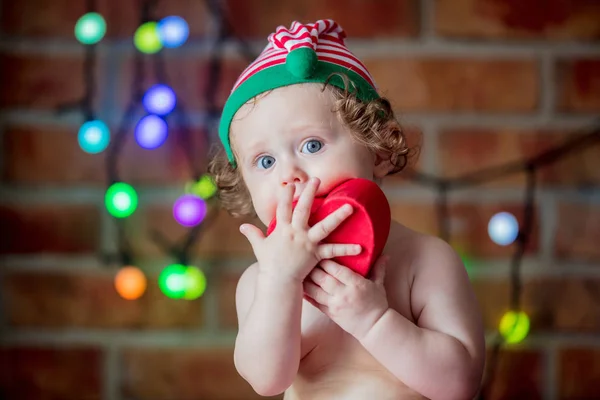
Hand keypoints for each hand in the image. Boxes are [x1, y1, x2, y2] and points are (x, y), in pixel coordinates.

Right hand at [240, 177, 361, 281]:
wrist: (278, 282)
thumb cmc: (269, 264)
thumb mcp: (259, 247)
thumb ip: (253, 234)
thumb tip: (242, 227)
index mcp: (282, 229)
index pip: (283, 208)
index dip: (286, 195)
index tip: (290, 183)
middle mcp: (295, 233)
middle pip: (303, 209)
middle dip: (309, 193)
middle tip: (316, 180)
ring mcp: (307, 242)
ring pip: (325, 226)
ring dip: (338, 216)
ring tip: (350, 207)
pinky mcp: (316, 254)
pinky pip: (333, 250)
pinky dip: (347, 249)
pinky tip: (360, 247)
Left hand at [303, 254, 389, 338]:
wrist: (374, 326)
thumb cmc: (377, 303)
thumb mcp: (379, 284)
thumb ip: (378, 268)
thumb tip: (385, 254)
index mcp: (356, 284)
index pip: (337, 269)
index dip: (325, 260)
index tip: (318, 252)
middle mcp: (343, 294)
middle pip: (323, 278)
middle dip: (313, 268)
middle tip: (304, 258)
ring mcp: (335, 305)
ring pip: (316, 290)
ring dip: (306, 281)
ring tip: (298, 271)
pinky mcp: (330, 313)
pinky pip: (315, 303)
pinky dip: (306, 295)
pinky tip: (299, 287)